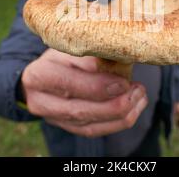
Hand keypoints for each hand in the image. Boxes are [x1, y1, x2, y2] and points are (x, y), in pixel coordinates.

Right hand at [21, 48, 147, 137]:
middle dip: (114, 105)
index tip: (124, 82)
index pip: (69, 84)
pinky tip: (132, 111)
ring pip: (89, 125)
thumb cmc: (60, 56)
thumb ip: (89, 55)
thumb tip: (118, 56)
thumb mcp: (70, 48)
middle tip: (137, 91)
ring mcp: (52, 118)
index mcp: (39, 75)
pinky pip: (93, 131)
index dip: (98, 86)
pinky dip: (116, 123)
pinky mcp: (65, 127)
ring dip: (120, 115)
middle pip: (79, 110)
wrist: (42, 74)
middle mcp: (40, 102)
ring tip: (140, 98)